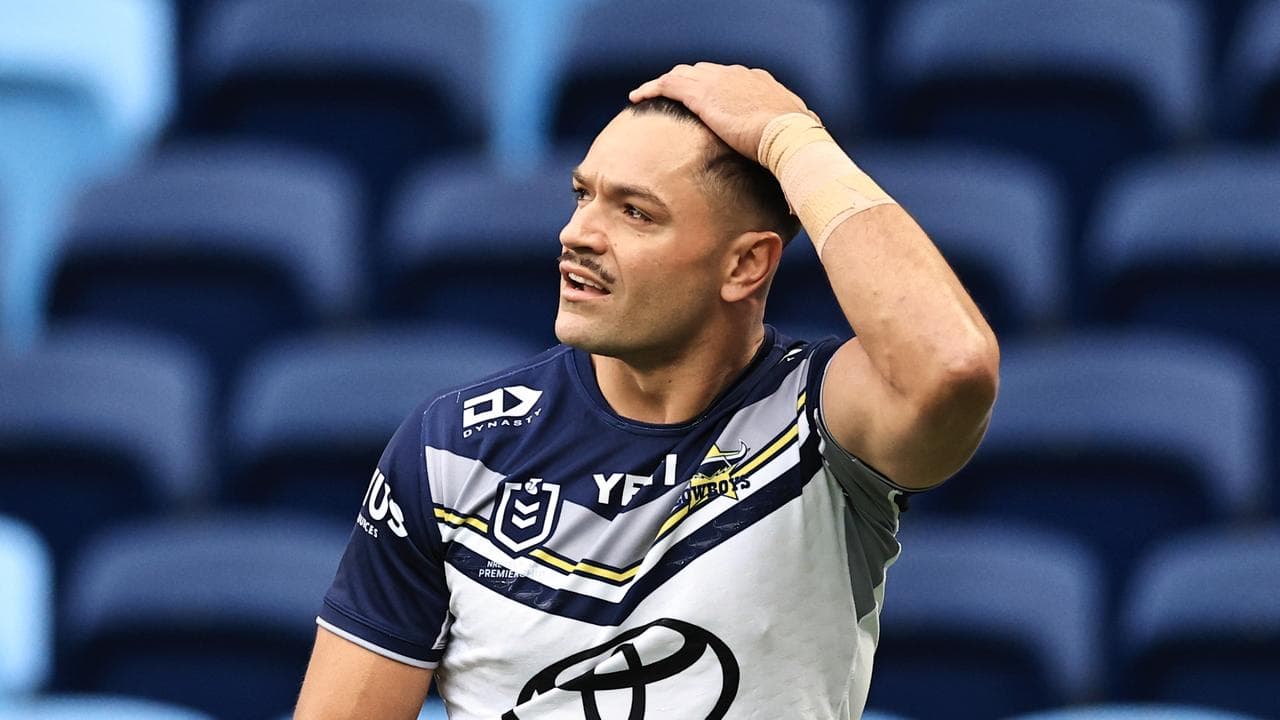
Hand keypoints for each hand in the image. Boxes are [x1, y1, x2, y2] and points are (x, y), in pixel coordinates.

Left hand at [629, 62, 814, 163]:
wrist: (789, 136)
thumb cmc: (798, 143)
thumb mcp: (799, 135)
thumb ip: (793, 138)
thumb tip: (803, 156)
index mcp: (760, 82)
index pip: (731, 79)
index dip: (715, 88)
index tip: (706, 101)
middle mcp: (738, 75)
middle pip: (704, 72)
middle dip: (688, 82)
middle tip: (674, 96)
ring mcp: (718, 81)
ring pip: (682, 74)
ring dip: (666, 83)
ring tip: (649, 94)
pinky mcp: (701, 93)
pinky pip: (667, 84)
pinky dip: (651, 88)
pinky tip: (637, 97)